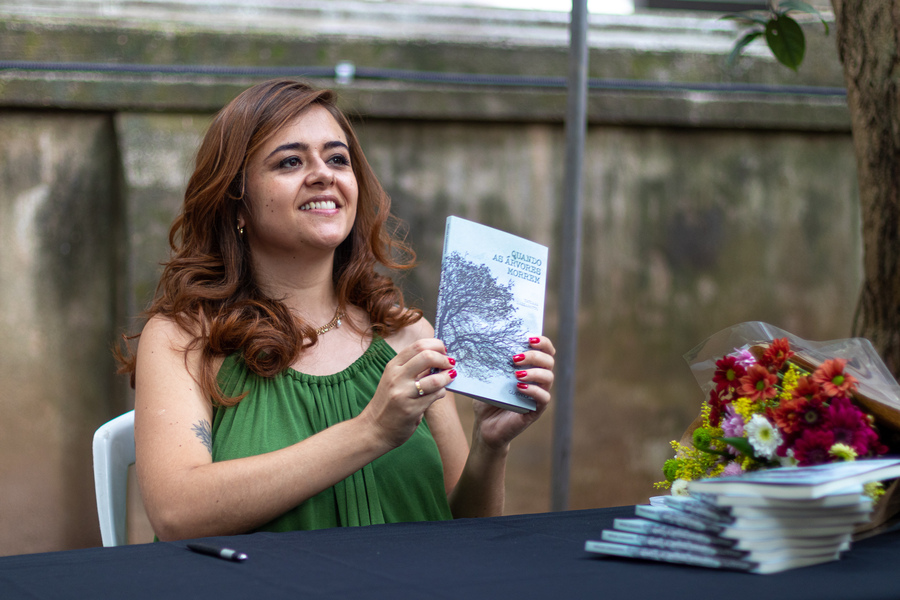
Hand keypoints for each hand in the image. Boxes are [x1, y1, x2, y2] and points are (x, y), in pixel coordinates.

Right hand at [361, 338, 456, 448]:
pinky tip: (439, 393)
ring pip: (435, 379)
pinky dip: (442, 392)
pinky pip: (435, 396)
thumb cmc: (388, 403)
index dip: (436, 345)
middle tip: (450, 363)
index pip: (418, 346)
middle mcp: (396, 377)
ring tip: (450, 377)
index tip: (444, 351)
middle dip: (444, 359)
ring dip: (447, 377)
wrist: (374, 429)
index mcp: (393, 366)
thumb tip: (439, 358)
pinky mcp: (411, 409)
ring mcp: (403, 393)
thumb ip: (413, 369)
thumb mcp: (395, 380)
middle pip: (427, 356)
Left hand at [473, 336, 554, 450]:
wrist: (484, 425)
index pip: (545, 351)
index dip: (543, 342)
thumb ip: (493, 362)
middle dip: (534, 356)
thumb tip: (486, 343)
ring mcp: (538, 395)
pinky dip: (534, 390)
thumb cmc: (487, 399)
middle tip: (515, 358)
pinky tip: (519, 388)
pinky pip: (544, 398)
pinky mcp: (535, 410)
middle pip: (549, 361)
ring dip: (534, 372)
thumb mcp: (488, 377)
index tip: (529, 338)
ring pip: (549, 378)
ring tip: (516, 374)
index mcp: (529, 368)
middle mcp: (537, 380)